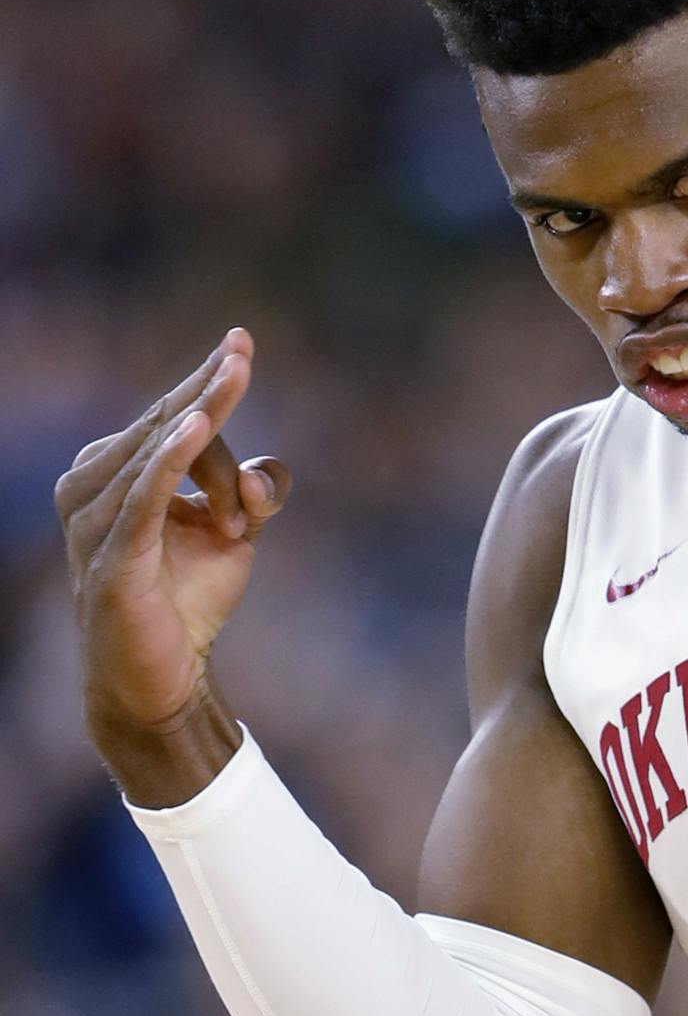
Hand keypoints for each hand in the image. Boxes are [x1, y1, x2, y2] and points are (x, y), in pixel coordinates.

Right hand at [55, 328, 291, 733]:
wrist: (163, 677)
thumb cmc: (189, 597)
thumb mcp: (235, 532)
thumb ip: (258, 491)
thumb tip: (265, 478)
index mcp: (116, 472)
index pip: (172, 417)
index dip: (208, 380)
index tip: (241, 339)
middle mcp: (93, 487)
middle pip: (168, 426)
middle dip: (212, 390)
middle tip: (245, 351)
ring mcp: (97, 521)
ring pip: (162, 453)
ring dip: (217, 449)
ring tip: (235, 377)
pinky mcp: (113, 557)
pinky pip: (144, 497)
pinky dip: (169, 459)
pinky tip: (194, 426)